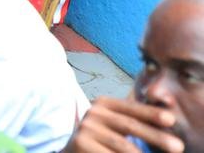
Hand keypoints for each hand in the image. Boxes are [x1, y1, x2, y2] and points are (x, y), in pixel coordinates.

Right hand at [63, 96, 183, 152]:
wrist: (74, 149)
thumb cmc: (101, 136)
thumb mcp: (113, 121)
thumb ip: (132, 116)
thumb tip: (167, 117)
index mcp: (104, 103)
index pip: (131, 108)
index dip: (151, 113)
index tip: (170, 120)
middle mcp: (94, 113)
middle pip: (130, 126)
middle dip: (156, 137)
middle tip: (177, 147)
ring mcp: (86, 129)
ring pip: (122, 145)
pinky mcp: (80, 144)